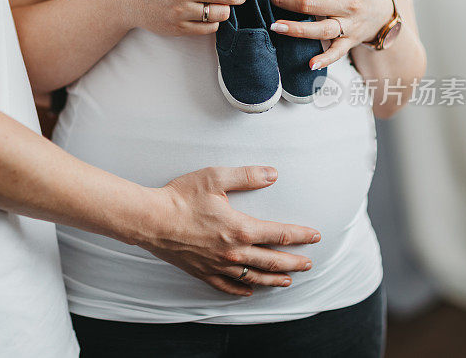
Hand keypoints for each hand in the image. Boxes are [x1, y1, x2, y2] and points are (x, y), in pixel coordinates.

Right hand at [140, 166, 320, 295]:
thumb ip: (247, 176)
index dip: (300, 235)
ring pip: (254, 276)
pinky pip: (227, 286)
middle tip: (308, 264)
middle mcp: (234, 252)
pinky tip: (249, 290)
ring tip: (287, 280)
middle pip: (272, 260)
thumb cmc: (180, 197)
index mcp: (241, 228)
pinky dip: (242, 289)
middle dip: (294, 262)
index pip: (280, 234)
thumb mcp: (215, 178)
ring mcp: (218, 265)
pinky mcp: (203, 271)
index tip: (314, 236)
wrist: (151, 219)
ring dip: (274, 279)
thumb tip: (272, 174)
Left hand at [269, 0, 393, 69]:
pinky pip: (337, 52)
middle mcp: (349, 3)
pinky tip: (311, 64)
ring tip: (276, 26)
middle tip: (270, 1)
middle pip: (310, 3)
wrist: (383, 8)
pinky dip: (325, 59)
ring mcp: (351, 24)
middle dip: (285, 2)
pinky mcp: (351, 41)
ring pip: (320, 28)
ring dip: (296, 29)